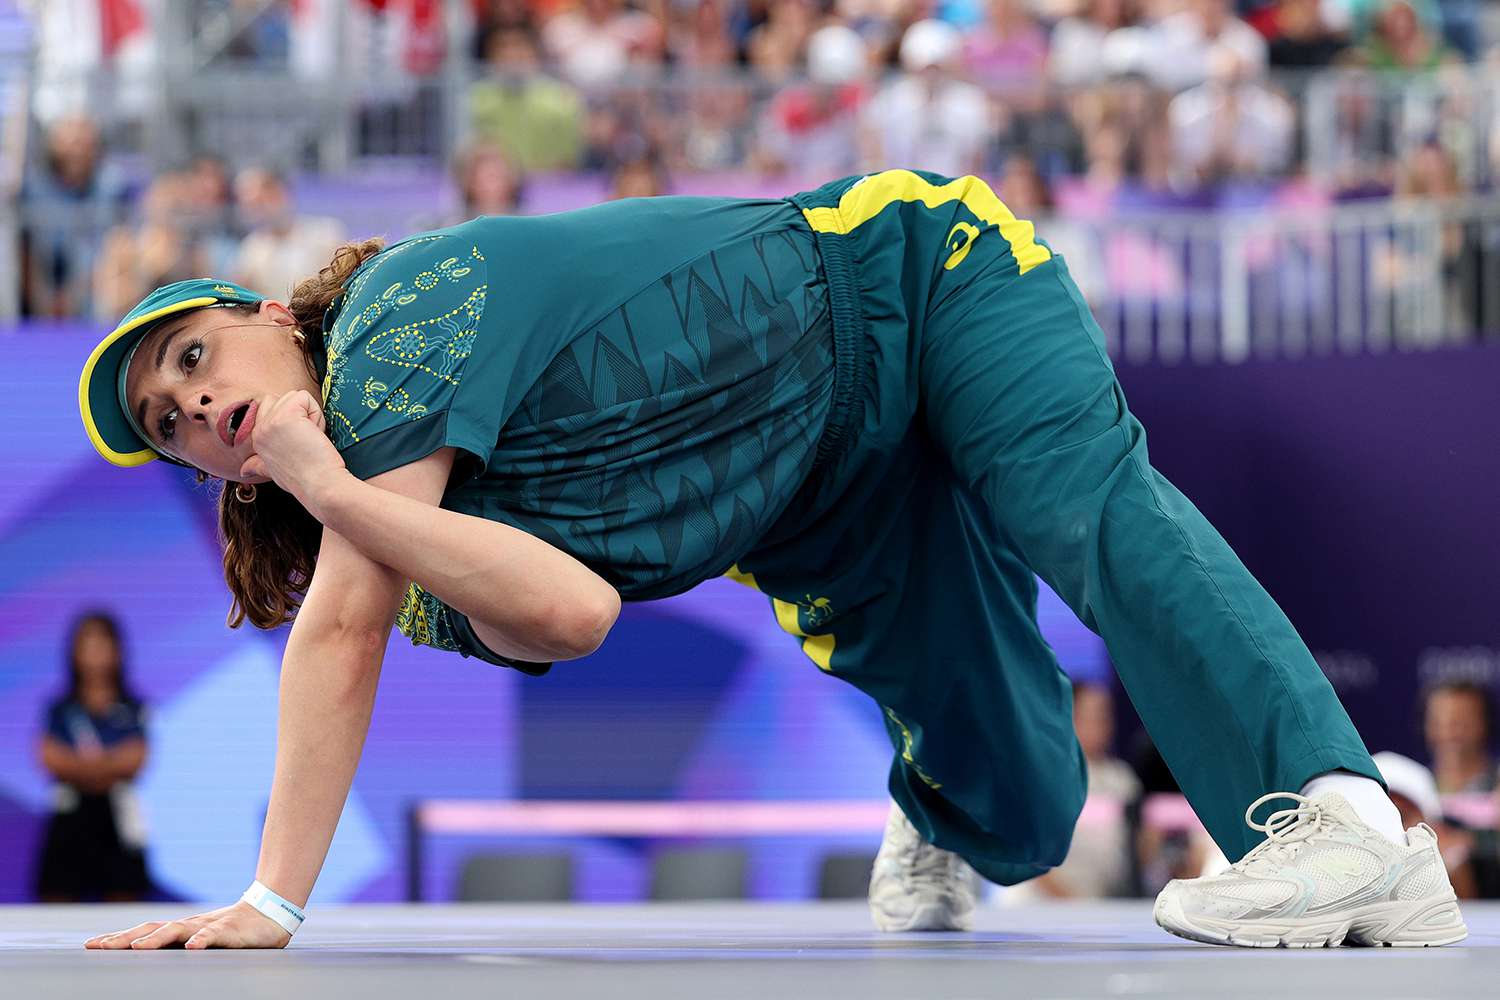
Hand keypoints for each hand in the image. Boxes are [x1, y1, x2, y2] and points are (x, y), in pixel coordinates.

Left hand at [83, 900, 291, 949]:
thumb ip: (181, 946)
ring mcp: (209, 927)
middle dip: (124, 938)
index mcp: (181, 930)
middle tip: (99, 947)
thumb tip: (150, 958)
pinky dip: (203, 940)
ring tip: (138, 947)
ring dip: (157, 939)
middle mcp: (190, 926)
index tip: (91, 945)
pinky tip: (193, 947)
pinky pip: (215, 935)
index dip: (118, 938)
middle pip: (152, 929)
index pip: (143, 932)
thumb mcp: (202, 941)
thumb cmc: (233, 932)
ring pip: (179, 930)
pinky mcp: (231, 931)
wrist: (270, 913)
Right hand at [238, 389, 347, 513]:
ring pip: (294, 397)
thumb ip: (258, 465)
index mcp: (256, 439)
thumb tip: (244, 471)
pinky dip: (316, 413)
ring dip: (310, 414)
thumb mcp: (272, 471)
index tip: (298, 444)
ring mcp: (270, 421)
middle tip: (306, 440)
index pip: (271, 408)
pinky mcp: (287, 415)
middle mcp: (259, 429)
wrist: (319, 486)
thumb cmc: (303, 479)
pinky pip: (305, 398)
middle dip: (300, 414)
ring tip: (310, 438)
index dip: (292, 421)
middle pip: (281, 399)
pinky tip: (314, 434)